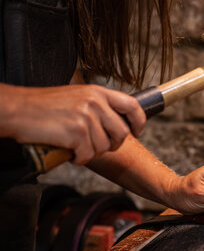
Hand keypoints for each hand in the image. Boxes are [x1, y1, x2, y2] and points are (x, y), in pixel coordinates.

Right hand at [0, 83, 145, 164]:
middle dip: (112, 145)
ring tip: (75, 145)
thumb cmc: (43, 106)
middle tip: (96, 146)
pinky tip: (69, 151)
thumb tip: (117, 124)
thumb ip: (98, 107)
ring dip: (91, 152)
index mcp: (98, 92)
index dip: (139, 122)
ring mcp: (87, 117)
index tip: (137, 132)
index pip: (133, 105)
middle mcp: (96, 102)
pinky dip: (79, 158)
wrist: (17, 109)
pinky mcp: (77, 132)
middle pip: (122, 133)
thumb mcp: (77, 97)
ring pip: (104, 147)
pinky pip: (88, 155)